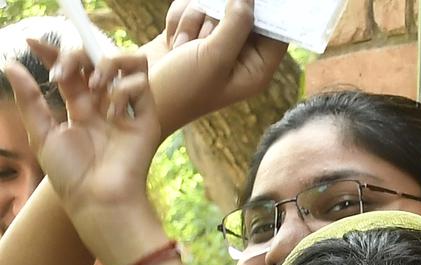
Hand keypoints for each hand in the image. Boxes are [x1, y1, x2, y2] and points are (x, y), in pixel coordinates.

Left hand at [6, 42, 160, 228]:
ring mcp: (127, 109)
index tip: (31, 44)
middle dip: (77, 56)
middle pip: (96, 60)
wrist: (98, 198)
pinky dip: (124, 89)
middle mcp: (105, 105)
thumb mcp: (41, 133)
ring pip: (128, 63)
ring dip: (108, 63)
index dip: (53, 54)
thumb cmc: (70, 174)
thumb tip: (10, 64)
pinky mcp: (147, 117)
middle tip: (62, 73)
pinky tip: (113, 110)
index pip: (70, 71)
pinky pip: (141, 83)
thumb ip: (29, 98)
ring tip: (94, 83)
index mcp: (81, 109)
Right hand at [146, 0, 286, 135]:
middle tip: (203, 39)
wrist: (140, 97)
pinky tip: (172, 41)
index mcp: (257, 67)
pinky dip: (179, 18)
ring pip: (213, 5)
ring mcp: (216, 41)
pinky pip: (191, 7)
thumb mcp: (214, 57)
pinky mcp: (193, 31)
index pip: (277, 31)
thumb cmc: (183, 88)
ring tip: (183, 46)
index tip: (245, 1)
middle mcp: (240, 53)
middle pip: (242, 12)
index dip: (267, 11)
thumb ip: (236, 25)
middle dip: (216, 17)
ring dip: (193, 19)